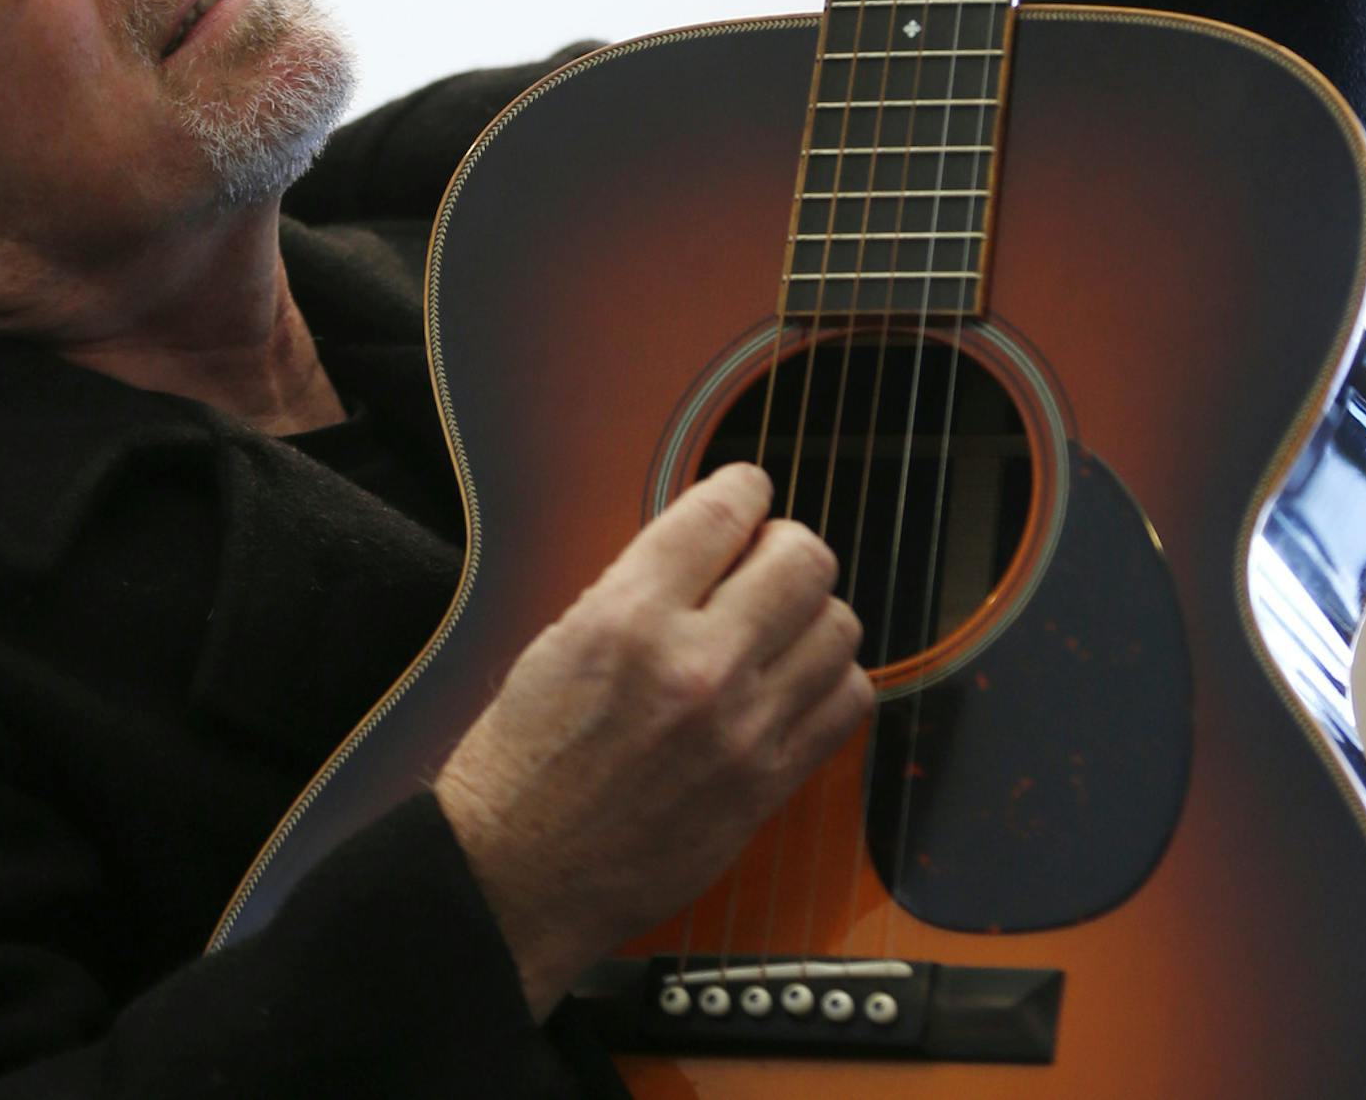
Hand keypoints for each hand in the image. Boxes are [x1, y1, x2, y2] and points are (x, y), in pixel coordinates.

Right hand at [434, 464, 873, 1017]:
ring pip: (838, 627)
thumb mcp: (563, 636)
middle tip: (763, 562)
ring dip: (812, 614)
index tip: (747, 493)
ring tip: (778, 627)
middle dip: (786, 546)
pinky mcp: (768, 785)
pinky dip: (830, 681)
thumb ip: (645, 585)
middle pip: (803, 559)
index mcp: (629, 616)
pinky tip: (792, 683)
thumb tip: (715, 544)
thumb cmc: (524, 760)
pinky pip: (847, 703)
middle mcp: (695, 666)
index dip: (744, 488)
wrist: (518, 876)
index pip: (723, 511)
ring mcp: (743, 730)